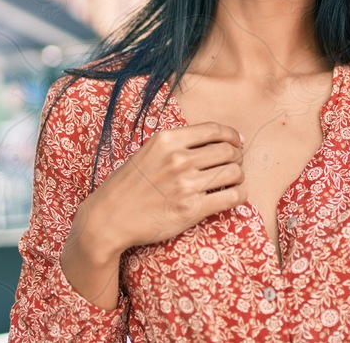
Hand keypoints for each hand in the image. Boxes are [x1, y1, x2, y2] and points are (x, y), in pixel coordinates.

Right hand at [77, 122, 246, 255]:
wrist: (109, 218)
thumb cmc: (128, 186)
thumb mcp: (148, 152)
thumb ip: (176, 144)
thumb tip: (212, 141)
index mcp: (167, 140)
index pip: (213, 130)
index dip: (231, 135)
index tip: (236, 141)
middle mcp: (178, 159)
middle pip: (228, 151)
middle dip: (237, 156)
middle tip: (235, 163)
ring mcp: (186, 184)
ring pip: (233, 172)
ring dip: (239, 176)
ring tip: (234, 180)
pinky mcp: (191, 209)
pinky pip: (231, 197)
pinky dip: (240, 195)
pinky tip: (235, 196)